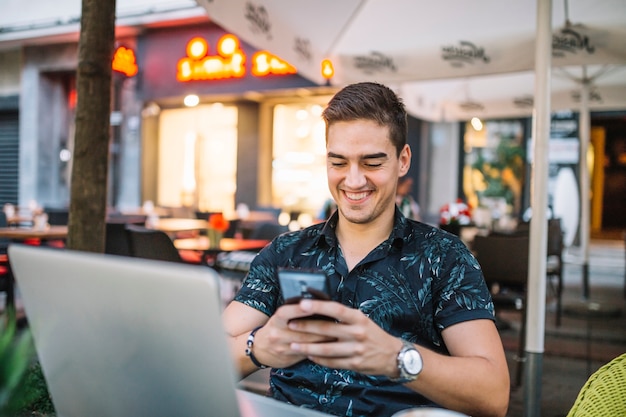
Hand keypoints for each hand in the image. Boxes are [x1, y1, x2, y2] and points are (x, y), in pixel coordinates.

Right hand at [251, 301, 336, 368]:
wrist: (258, 349)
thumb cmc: (275, 328)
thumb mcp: (279, 317)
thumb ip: (294, 312)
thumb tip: (316, 305)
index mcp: (276, 319)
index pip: (286, 312)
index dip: (299, 309)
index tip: (312, 305)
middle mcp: (277, 333)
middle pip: (301, 330)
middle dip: (320, 327)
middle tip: (337, 323)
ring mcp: (282, 347)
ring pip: (306, 343)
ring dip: (323, 339)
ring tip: (337, 334)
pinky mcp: (288, 358)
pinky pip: (306, 354)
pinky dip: (318, 349)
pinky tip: (329, 346)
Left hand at [286, 298, 400, 376]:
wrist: (393, 355)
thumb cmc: (373, 334)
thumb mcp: (362, 319)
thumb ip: (343, 316)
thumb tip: (320, 308)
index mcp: (358, 318)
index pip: (336, 309)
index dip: (318, 306)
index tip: (302, 304)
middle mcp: (357, 333)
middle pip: (327, 329)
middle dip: (306, 327)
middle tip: (290, 324)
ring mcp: (356, 350)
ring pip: (326, 349)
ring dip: (308, 347)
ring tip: (294, 344)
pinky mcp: (354, 364)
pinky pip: (332, 362)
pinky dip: (318, 359)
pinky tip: (309, 355)